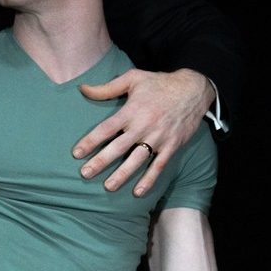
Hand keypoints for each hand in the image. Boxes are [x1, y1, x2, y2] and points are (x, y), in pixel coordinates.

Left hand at [74, 68, 214, 195]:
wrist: (194, 89)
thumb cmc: (159, 83)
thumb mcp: (133, 78)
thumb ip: (107, 87)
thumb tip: (82, 89)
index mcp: (132, 111)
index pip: (106, 128)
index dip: (90, 141)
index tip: (76, 153)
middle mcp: (144, 126)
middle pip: (119, 147)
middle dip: (101, 162)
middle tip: (85, 174)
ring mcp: (159, 138)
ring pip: (137, 160)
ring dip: (122, 174)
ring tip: (108, 187)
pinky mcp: (171, 146)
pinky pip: (159, 166)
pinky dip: (149, 179)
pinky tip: (138, 191)